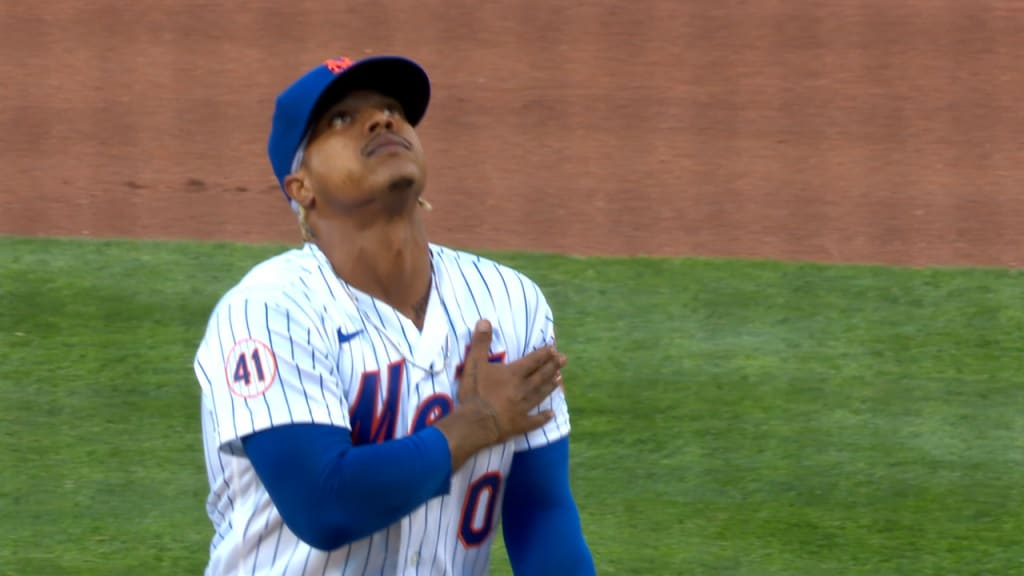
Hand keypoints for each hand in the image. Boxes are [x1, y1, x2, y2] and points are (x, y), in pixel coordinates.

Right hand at [457, 319, 566, 443]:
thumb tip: (485, 320)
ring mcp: (524, 407)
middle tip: (564, 359)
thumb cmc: (475, 392)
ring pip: (541, 394)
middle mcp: (523, 389)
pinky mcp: (521, 424)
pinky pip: (536, 420)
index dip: (543, 354)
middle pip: (541, 376)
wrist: (476, 423)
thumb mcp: (474, 364)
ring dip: (550, 386)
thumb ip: (481, 343)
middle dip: (553, 366)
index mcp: (514, 374)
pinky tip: (552, 414)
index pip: (532, 361)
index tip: (553, 348)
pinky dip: (544, 417)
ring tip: (560, 379)